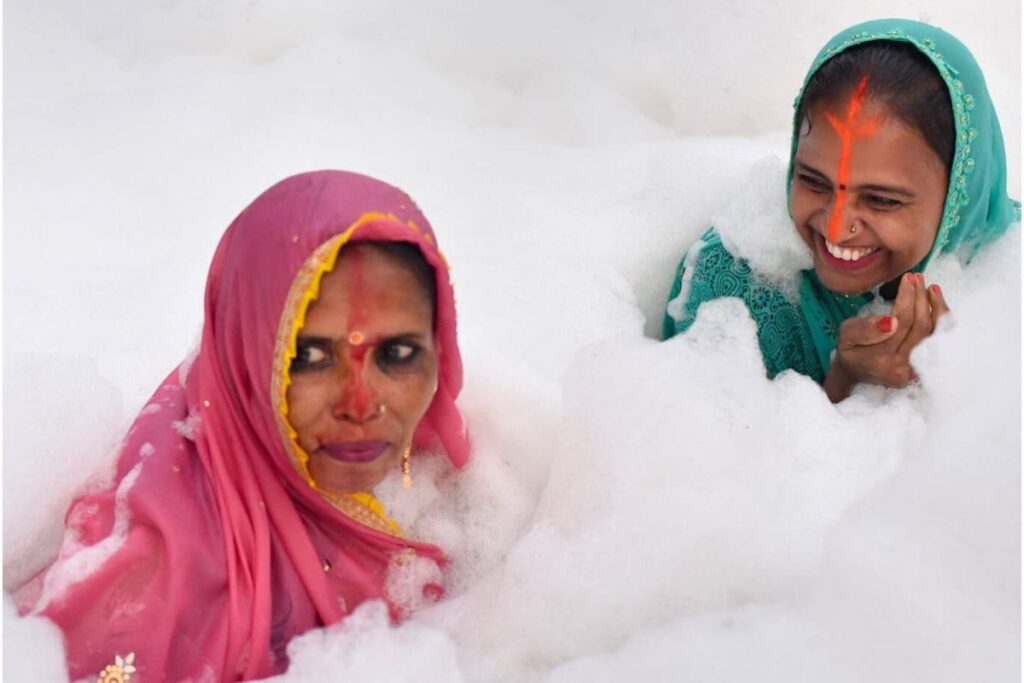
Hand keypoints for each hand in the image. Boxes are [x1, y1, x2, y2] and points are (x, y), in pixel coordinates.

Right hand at [823, 272, 948, 402]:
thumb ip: (865, 329)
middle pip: (920, 327)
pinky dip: (943, 321)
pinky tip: (938, 304)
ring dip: (936, 308)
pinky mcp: (925, 369)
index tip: (907, 279)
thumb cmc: (851, 349)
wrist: (857, 373)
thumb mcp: (847, 335)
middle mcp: (901, 369)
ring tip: (930, 288)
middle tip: (917, 279)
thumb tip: (891, 321)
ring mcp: (916, 371)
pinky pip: (940, 342)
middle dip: (921, 299)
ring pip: (935, 335)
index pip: (901, 322)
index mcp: (879, 360)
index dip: (907, 297)